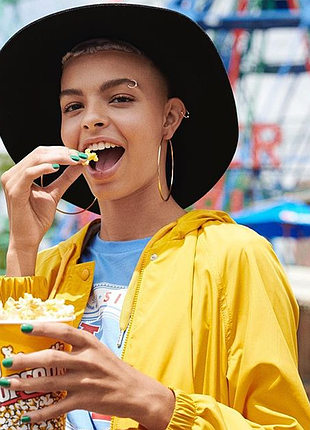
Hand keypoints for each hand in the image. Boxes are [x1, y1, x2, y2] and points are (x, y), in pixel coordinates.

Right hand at [1, 146, 86, 274]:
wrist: (28, 239)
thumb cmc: (38, 218)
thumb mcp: (55, 193)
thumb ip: (65, 178)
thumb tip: (80, 164)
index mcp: (20, 173)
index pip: (41, 153)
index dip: (62, 151)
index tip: (81, 155)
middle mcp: (13, 174)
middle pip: (39, 153)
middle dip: (62, 153)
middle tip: (80, 156)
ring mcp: (11, 182)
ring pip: (35, 159)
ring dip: (58, 158)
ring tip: (75, 160)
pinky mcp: (14, 191)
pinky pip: (28, 173)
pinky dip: (43, 168)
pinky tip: (57, 168)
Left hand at [1, 323, 174, 429]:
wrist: (136, 391)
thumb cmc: (115, 370)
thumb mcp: (99, 351)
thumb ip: (79, 348)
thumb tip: (52, 346)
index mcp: (91, 344)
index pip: (64, 332)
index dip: (44, 328)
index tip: (25, 326)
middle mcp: (88, 360)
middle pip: (51, 358)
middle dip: (26, 360)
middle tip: (7, 361)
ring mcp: (86, 381)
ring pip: (50, 383)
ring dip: (26, 384)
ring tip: (8, 384)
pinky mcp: (85, 400)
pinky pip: (58, 408)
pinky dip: (41, 413)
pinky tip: (26, 417)